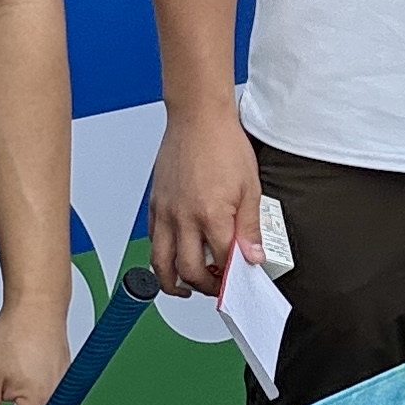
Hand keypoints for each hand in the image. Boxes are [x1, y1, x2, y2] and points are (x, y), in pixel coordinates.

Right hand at [148, 103, 261, 296]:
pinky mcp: (155, 204)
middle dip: (206, 286)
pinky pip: (153, 240)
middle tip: (218, 285)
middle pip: (189, 271)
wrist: (197, 118)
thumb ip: (250, 228)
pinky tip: (176, 253)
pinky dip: (162, 255)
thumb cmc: (223, 144)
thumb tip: (252, 256)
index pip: (222, 263)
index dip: (232, 277)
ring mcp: (165, 212)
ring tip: (188, 286)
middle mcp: (183, 218)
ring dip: (174, 282)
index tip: (238, 280)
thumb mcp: (250, 188)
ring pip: (161, 262)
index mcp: (211, 216)